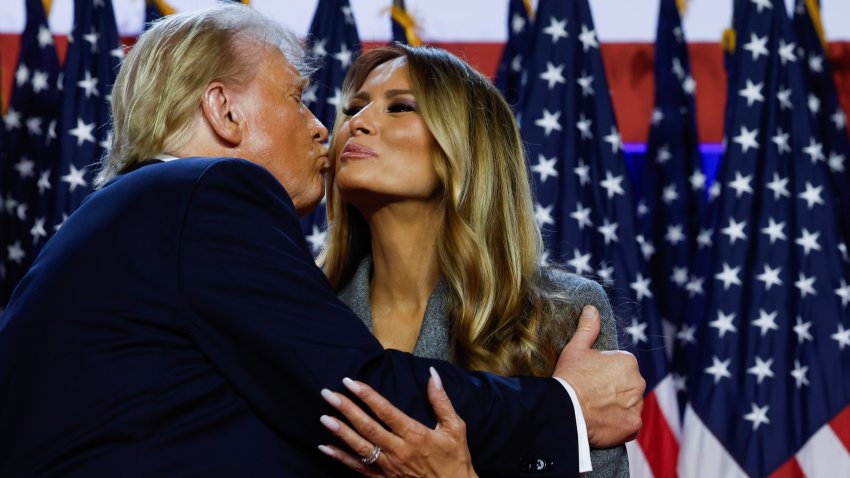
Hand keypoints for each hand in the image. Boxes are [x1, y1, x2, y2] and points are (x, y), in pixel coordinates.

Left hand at [318, 367, 477, 477]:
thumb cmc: (455, 460)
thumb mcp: (455, 428)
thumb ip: (441, 401)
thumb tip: (432, 374)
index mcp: (415, 434)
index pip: (385, 411)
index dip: (366, 395)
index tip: (350, 382)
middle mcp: (399, 450)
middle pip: (367, 427)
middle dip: (346, 409)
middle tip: (328, 394)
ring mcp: (389, 467)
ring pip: (360, 447)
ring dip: (340, 432)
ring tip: (324, 417)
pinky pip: (359, 468)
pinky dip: (341, 458)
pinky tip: (326, 448)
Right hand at [553, 305, 644, 447]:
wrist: (567, 410)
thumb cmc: (570, 377)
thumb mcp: (576, 348)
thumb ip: (588, 328)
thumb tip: (592, 309)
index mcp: (628, 361)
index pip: (621, 366)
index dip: (604, 372)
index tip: (591, 378)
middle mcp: (638, 382)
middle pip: (628, 385)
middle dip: (614, 389)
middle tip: (593, 394)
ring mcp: (637, 405)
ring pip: (630, 404)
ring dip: (618, 406)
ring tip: (597, 409)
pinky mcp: (633, 425)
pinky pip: (630, 423)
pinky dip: (619, 423)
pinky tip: (603, 421)